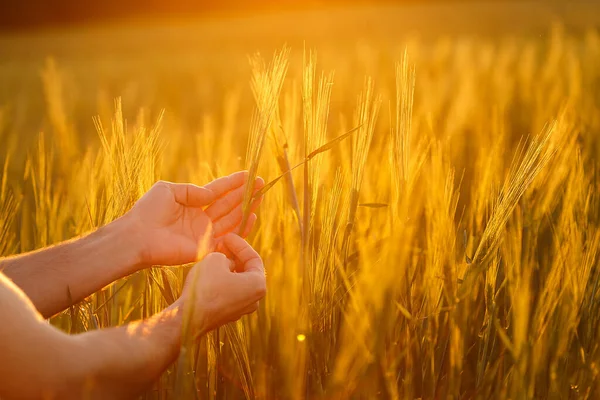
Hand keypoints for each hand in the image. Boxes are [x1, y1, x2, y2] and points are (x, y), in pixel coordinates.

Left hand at [125, 171, 263, 266]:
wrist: (137, 236)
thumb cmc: (147, 211)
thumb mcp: (168, 190)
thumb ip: (192, 190)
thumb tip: (211, 193)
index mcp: (192, 204)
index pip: (218, 191)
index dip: (233, 182)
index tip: (249, 174)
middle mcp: (201, 219)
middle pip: (229, 204)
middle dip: (245, 193)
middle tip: (261, 183)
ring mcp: (205, 234)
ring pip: (232, 219)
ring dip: (247, 207)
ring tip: (261, 195)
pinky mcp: (207, 248)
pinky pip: (229, 238)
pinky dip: (242, 228)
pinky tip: (252, 216)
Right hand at [178, 233, 265, 336]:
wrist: (188, 318)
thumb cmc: (205, 287)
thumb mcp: (216, 259)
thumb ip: (226, 256)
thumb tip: (227, 262)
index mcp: (258, 285)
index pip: (254, 258)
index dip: (240, 244)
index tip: (227, 237)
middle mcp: (255, 300)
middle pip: (247, 270)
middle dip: (235, 255)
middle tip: (221, 244)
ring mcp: (242, 309)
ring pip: (238, 282)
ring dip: (228, 268)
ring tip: (214, 256)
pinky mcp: (228, 315)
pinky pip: (229, 293)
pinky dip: (222, 281)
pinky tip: (209, 273)